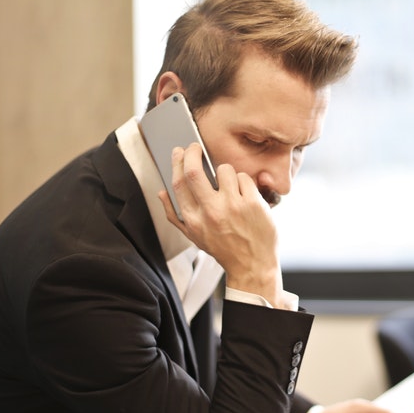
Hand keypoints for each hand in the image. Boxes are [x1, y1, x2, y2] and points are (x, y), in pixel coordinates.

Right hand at [160, 144, 286, 306]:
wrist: (252, 265)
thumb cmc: (223, 249)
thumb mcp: (193, 236)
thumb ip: (174, 214)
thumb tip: (161, 192)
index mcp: (193, 219)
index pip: (179, 183)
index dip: (177, 162)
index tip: (180, 152)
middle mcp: (210, 212)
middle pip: (194, 171)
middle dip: (193, 152)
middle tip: (196, 147)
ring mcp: (232, 206)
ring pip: (224, 170)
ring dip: (226, 172)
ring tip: (230, 186)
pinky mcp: (252, 203)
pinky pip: (244, 178)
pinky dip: (244, 182)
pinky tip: (245, 195)